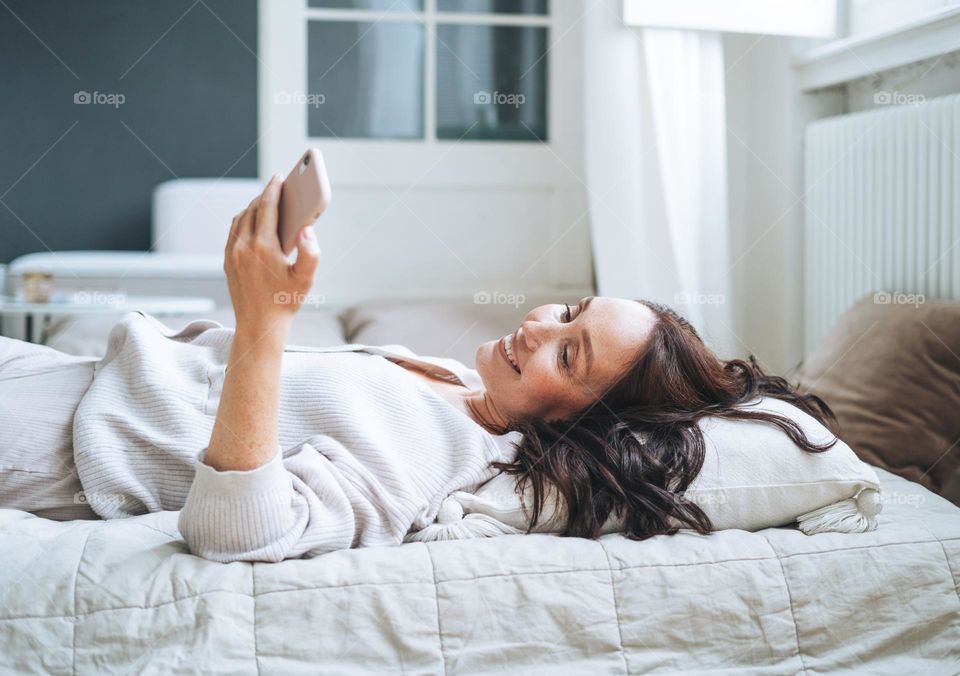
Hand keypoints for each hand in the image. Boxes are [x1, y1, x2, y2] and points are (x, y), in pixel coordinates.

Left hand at [223, 174, 320, 333]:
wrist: (259, 326)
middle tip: (277, 188)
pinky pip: (233, 232)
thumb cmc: (285, 303)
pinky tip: (254, 222)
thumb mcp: (306, 279)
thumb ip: (311, 253)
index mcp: (263, 246)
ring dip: (252, 207)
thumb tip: (307, 229)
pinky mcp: (227, 262)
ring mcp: (232, 254)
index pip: (267, 207)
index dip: (274, 188)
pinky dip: (243, 221)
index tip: (279, 177)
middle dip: (264, 196)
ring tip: (266, 203)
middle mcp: (243, 247)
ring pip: (240, 219)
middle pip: (252, 210)